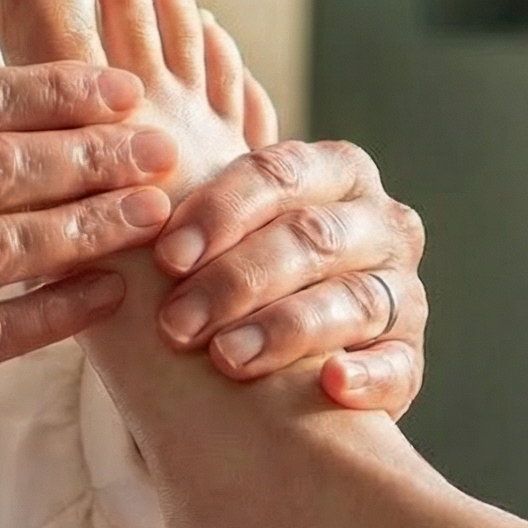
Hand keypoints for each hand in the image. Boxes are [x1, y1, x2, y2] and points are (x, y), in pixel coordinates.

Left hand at [151, 135, 427, 419]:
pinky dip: (367, 374)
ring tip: (227, 358)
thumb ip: (178, 185)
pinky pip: (399, 365)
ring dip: (286, 327)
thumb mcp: (213, 226)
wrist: (270, 353)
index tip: (167, 256)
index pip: (281, 172)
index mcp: (334, 170)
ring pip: (354, 299)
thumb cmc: (226, 272)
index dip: (222, 210)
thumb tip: (118, 142)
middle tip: (176, 324)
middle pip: (313, 237)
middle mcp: (379, 221)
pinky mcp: (410, 357)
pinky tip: (329, 385)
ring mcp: (401, 289)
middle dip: (237, 279)